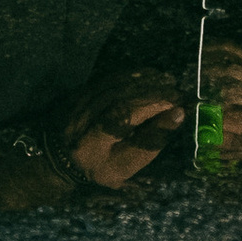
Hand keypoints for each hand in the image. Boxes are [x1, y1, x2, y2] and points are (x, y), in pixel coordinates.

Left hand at [69, 78, 183, 189]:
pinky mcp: (79, 92)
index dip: (154, 119)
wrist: (62, 155)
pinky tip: (149, 75)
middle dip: (153, 97)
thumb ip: (150, 143)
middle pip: (122, 106)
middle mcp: (83, 128)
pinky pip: (108, 79)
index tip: (180, 110)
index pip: (128, 135)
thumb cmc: (102, 164)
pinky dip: (131, 75)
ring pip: (114, 88)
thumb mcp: (126, 165)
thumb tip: (178, 114)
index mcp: (96, 154)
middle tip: (178, 93)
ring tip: (168, 82)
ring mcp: (79, 106)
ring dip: (144, 82)